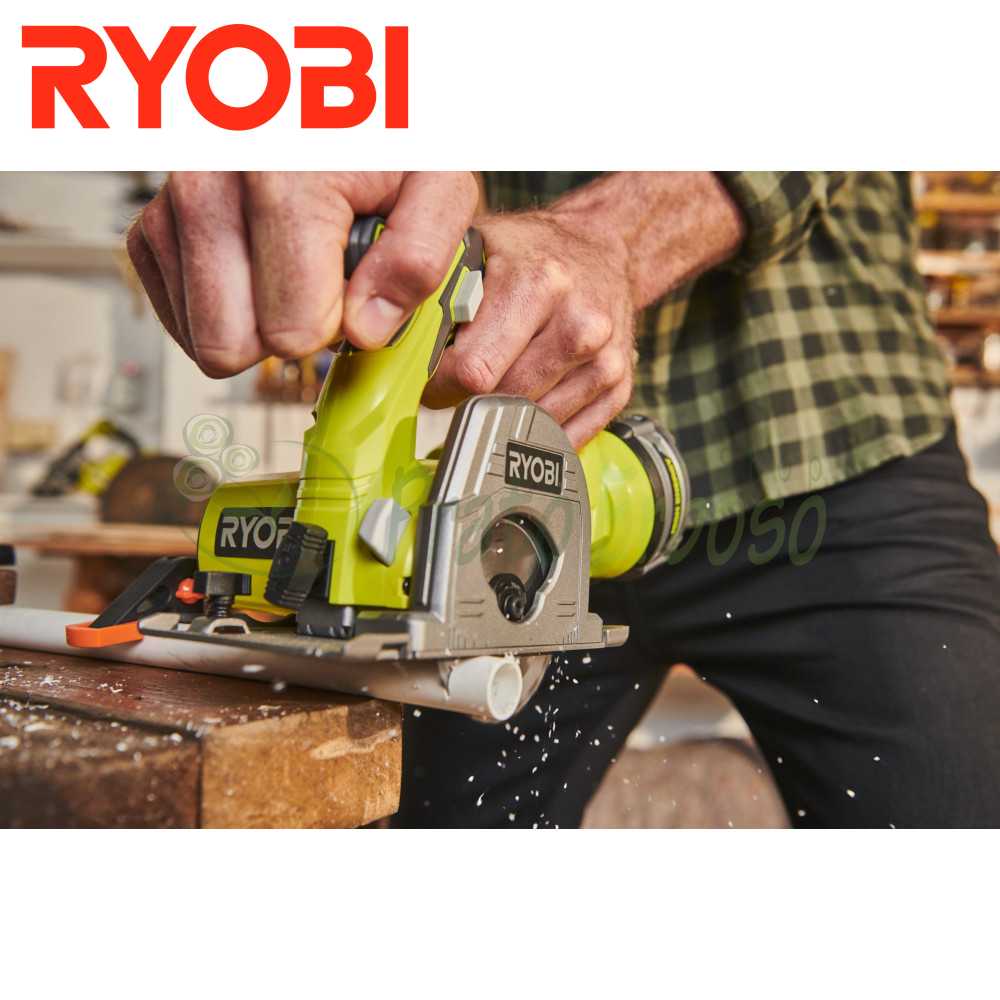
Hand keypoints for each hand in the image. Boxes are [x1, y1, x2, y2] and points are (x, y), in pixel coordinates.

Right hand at [126, 171, 478, 376]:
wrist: (342, 90)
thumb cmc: (388, 136)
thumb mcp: (439, 187)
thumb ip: (417, 261)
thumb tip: (366, 329)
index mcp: (284, 179)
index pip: (290, 329)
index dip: (335, 327)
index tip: (356, 288)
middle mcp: (212, 183)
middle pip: (228, 342)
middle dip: (286, 332)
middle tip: (324, 282)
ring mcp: (173, 202)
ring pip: (198, 337)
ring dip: (255, 321)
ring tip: (297, 264)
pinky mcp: (152, 223)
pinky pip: (177, 315)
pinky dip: (225, 309)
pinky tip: (263, 267)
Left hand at [424, 210, 636, 447]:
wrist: (599, 249)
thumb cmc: (530, 251)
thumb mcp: (479, 247)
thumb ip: (436, 292)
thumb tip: (387, 342)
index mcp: (538, 284)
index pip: (474, 370)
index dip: (441, 385)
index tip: (430, 382)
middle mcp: (580, 323)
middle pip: (504, 399)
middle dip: (469, 400)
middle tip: (456, 387)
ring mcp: (605, 359)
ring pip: (534, 423)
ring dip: (505, 415)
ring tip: (493, 388)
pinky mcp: (620, 386)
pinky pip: (569, 436)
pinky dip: (540, 431)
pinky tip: (526, 406)